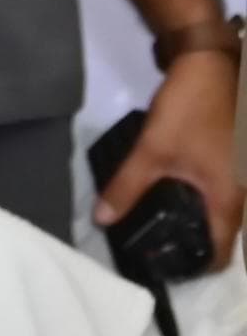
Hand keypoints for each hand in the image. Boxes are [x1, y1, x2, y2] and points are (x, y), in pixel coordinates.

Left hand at [97, 45, 241, 268]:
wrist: (210, 66)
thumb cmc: (190, 111)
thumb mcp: (153, 151)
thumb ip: (127, 187)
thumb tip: (103, 219)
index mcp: (230, 199)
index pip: (223, 253)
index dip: (197, 268)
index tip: (169, 269)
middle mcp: (243, 192)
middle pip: (224, 235)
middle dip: (195, 247)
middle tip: (158, 249)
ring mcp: (243, 175)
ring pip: (223, 213)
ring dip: (199, 224)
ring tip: (160, 226)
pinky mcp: (235, 160)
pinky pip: (221, 193)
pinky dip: (202, 202)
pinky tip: (174, 196)